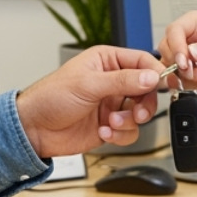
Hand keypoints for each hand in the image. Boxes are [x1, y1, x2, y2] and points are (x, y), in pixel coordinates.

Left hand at [15, 46, 163, 157]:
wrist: (34, 129)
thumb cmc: (51, 97)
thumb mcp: (88, 84)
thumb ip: (123, 81)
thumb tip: (151, 77)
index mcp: (107, 61)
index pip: (142, 62)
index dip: (155, 73)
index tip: (162, 85)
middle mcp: (113, 82)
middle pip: (147, 90)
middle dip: (144, 103)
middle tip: (138, 112)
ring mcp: (112, 104)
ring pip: (140, 113)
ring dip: (128, 121)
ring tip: (110, 122)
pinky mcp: (110, 125)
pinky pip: (130, 131)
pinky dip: (120, 134)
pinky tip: (103, 131)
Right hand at [157, 11, 196, 94]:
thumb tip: (193, 51)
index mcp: (196, 23)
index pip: (175, 30)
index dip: (176, 46)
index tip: (184, 61)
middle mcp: (186, 38)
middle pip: (166, 48)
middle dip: (180, 64)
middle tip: (195, 72)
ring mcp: (184, 56)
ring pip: (168, 66)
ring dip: (186, 76)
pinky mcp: (184, 72)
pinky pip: (175, 80)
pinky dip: (189, 84)